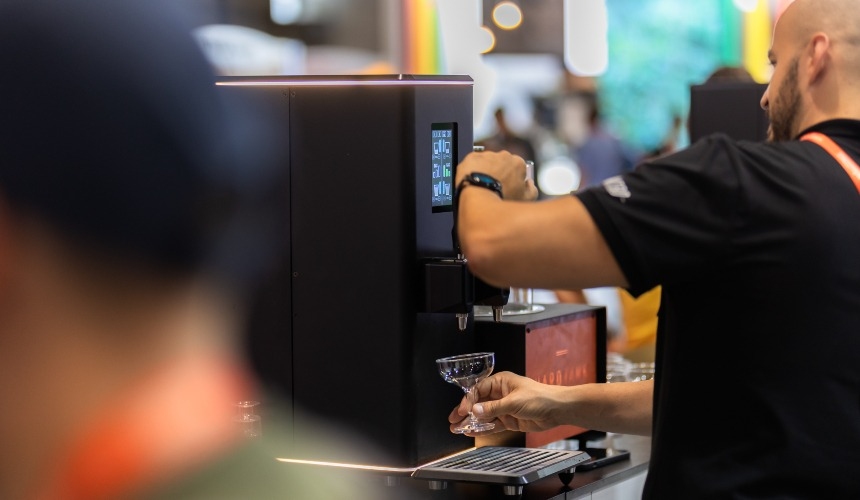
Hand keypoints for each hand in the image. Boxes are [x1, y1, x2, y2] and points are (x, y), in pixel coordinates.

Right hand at [448, 371, 564, 434]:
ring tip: (457, 428)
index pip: (478, 390)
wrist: (557, 410)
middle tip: (452, 420)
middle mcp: (500, 394)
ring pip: (484, 415)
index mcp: (500, 382)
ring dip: (472, 422)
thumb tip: (475, 411)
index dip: (468, 400)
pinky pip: (492, 424)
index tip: (461, 411)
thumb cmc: (539, 397)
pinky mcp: (509, 420)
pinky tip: (472, 431)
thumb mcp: (513, 402)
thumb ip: (493, 408)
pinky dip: (483, 428)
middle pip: (478, 403)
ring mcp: (504, 407)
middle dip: (465, 412)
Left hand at [456, 151, 537, 200]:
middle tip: (494, 187)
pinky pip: (474, 163)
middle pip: (503, 164)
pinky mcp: (472, 157)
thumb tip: (530, 183)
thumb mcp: (526, 199)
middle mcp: (504, 155)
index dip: (513, 179)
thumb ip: (532, 190)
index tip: (508, 187)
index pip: (517, 168)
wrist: (480, 196)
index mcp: (518, 163)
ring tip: (483, 186)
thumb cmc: (503, 197)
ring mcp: (487, 155)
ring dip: (486, 171)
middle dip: (500, 173)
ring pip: (488, 162)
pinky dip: (473, 170)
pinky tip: (474, 181)